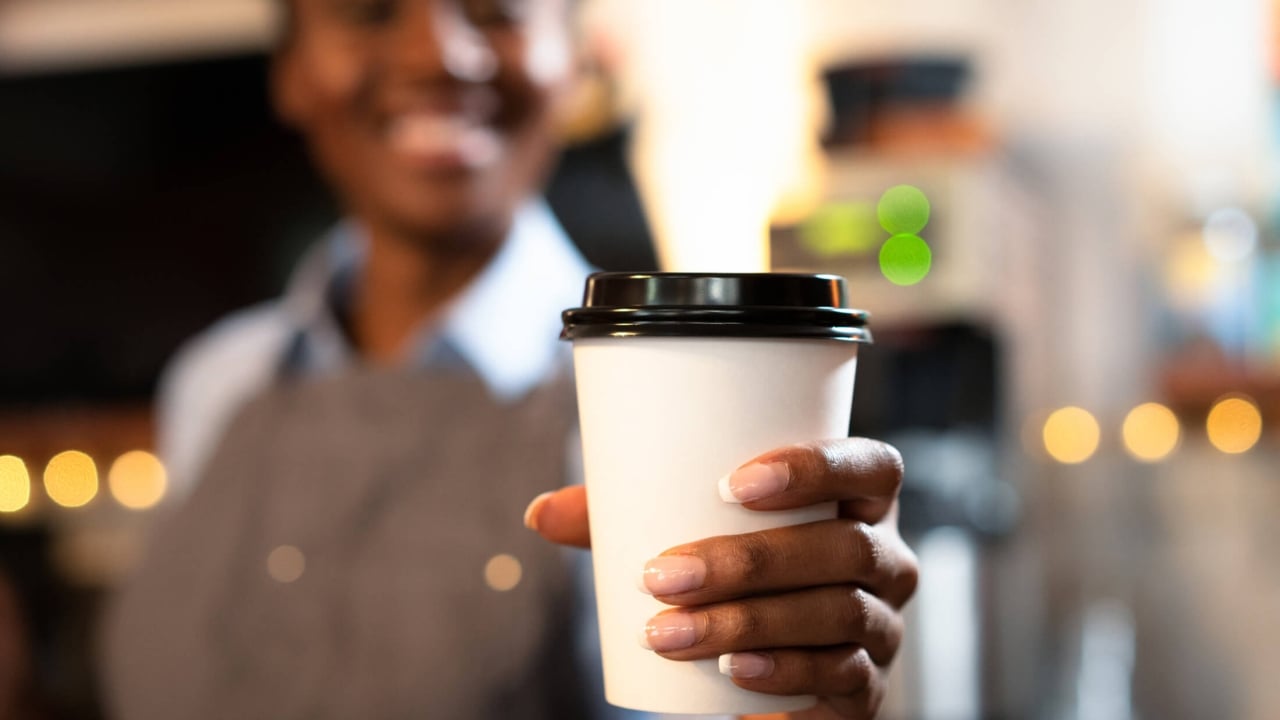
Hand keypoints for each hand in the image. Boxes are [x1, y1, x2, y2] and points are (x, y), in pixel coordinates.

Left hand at [525, 438, 918, 719]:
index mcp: (858, 501)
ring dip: (748, 622)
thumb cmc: (730, 576)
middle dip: (750, 561)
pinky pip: (843, 680)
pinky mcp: (869, 690)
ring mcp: (883, 627)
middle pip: (846, 548)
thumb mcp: (683, 536)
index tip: (731, 483)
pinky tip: (734, 677)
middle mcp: (886, 560)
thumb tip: (541, 512)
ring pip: (839, 616)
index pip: (873, 466)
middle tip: (663, 575)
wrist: (761, 669)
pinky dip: (785, 676)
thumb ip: (623, 517)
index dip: (816, 467)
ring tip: (669, 632)